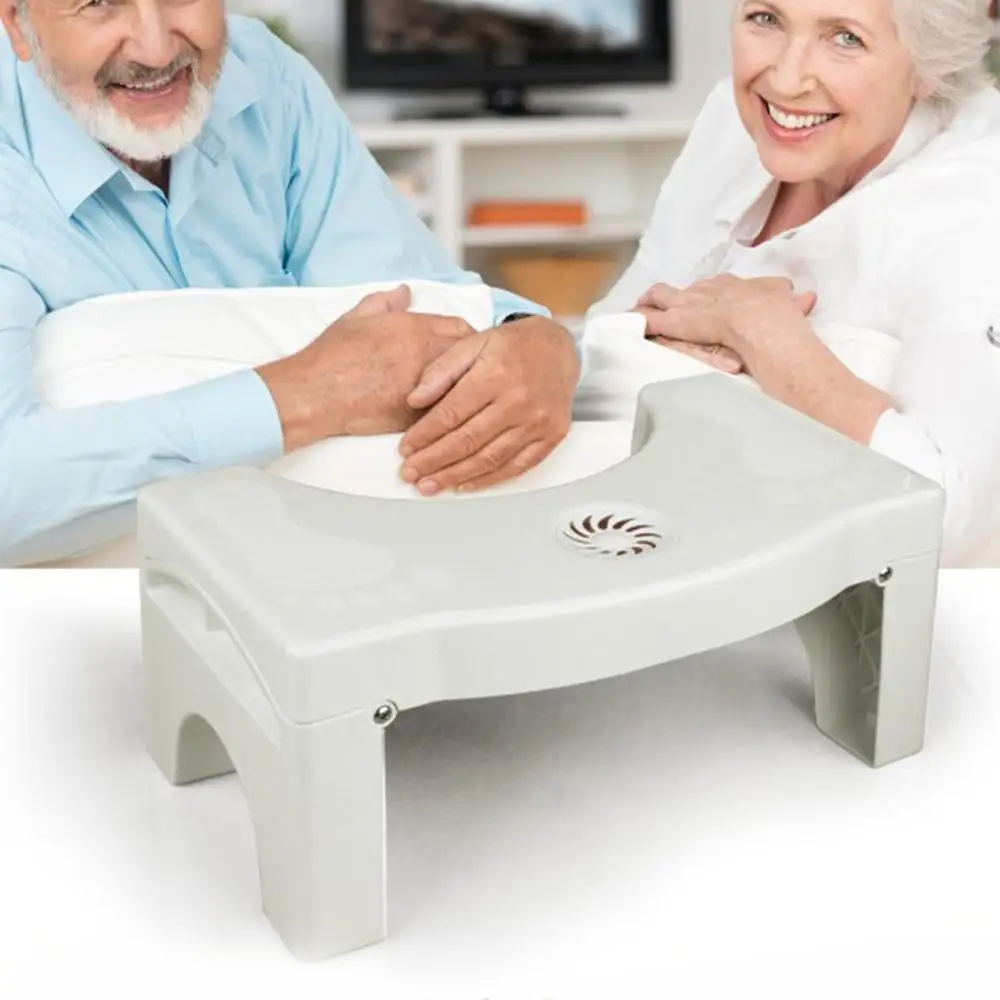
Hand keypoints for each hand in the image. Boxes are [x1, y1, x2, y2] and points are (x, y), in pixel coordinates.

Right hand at [256, 284, 478, 450]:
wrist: (316, 393)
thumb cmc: (333, 355)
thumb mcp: (357, 316)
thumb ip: (386, 301)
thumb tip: (405, 291)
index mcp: (415, 328)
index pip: (460, 329)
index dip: (467, 337)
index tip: (467, 345)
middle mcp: (425, 355)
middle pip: (470, 358)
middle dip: (474, 364)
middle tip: (473, 372)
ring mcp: (424, 388)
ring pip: (462, 387)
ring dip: (465, 389)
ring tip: (464, 394)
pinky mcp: (416, 416)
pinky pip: (443, 412)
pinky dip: (447, 412)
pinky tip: (445, 414)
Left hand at [396, 316, 578, 494]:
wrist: (557, 348)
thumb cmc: (514, 346)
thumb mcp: (472, 343)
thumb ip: (441, 371)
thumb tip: (414, 400)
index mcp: (495, 375)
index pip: (451, 413)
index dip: (424, 435)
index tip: (405, 448)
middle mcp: (518, 401)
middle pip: (467, 441)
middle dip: (433, 461)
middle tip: (410, 473)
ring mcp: (537, 422)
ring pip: (489, 459)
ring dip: (455, 476)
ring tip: (430, 485)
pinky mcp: (551, 436)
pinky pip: (516, 466)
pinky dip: (488, 480)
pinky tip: (465, 484)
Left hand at [634, 275, 816, 360]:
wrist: (761, 321)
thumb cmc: (778, 315)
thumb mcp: (790, 303)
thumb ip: (795, 301)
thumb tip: (806, 298)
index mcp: (734, 285)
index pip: (714, 285)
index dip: (705, 291)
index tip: (700, 296)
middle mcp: (709, 290)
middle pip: (684, 288)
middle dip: (671, 294)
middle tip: (660, 299)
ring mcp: (690, 304)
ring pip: (662, 297)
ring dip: (650, 303)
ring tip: (637, 309)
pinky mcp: (676, 321)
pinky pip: (652, 318)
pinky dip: (641, 320)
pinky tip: (631, 323)